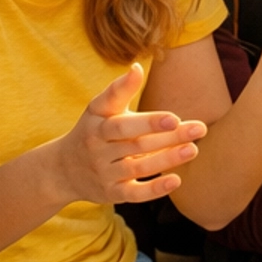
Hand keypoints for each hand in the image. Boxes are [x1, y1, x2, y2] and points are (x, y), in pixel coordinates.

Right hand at [47, 64, 207, 205]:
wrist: (63, 170)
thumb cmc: (90, 132)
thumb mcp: (98, 109)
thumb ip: (119, 90)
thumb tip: (137, 67)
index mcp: (98, 125)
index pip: (123, 124)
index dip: (148, 122)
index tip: (174, 117)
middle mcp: (99, 150)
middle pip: (137, 144)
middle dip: (169, 137)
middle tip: (199, 129)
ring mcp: (105, 173)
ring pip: (138, 167)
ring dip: (167, 159)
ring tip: (193, 149)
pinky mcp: (111, 193)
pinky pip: (135, 194)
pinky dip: (155, 189)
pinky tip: (176, 180)